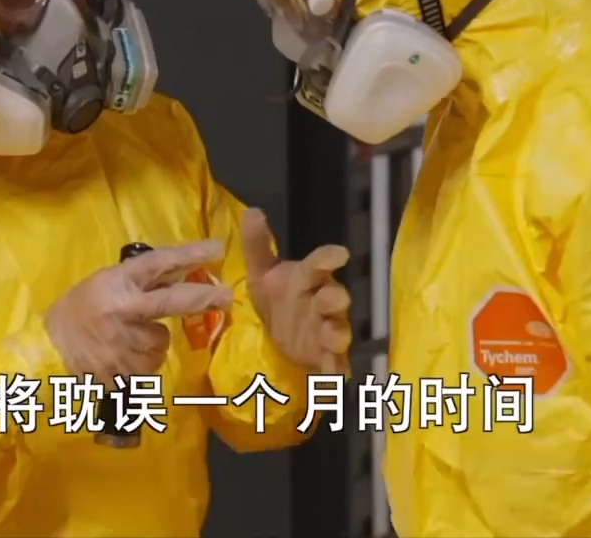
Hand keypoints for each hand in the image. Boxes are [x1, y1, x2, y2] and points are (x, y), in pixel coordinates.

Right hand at [45, 239, 234, 383]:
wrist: (47, 348)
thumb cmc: (79, 310)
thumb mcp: (107, 283)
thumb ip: (143, 283)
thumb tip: (186, 274)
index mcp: (117, 283)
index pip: (158, 263)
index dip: (189, 256)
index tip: (217, 249)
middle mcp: (122, 310)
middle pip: (171, 303)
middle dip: (204, 298)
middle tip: (228, 296)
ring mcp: (121, 342)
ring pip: (160, 342)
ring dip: (152, 343)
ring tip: (125, 340)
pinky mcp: (120, 370)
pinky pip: (148, 366)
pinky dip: (140, 363)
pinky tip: (120, 357)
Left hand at [242, 208, 352, 374]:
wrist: (279, 335)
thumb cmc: (278, 298)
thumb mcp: (262, 273)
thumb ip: (258, 245)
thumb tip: (253, 212)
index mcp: (307, 279)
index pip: (319, 264)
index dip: (328, 259)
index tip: (338, 254)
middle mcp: (322, 302)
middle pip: (334, 298)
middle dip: (335, 299)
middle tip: (334, 299)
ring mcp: (326, 330)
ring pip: (338, 330)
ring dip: (337, 333)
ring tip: (332, 336)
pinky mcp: (324, 356)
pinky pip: (334, 363)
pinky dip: (334, 370)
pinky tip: (333, 377)